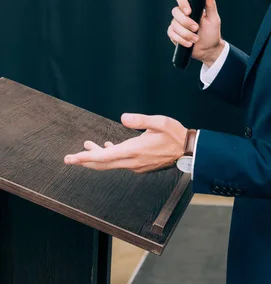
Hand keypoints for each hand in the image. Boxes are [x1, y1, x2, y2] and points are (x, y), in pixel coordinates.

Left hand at [64, 114, 187, 172]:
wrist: (188, 150)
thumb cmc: (174, 134)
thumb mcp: (159, 122)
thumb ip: (140, 120)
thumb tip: (123, 118)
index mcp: (134, 151)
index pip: (104, 157)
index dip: (85, 158)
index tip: (71, 158)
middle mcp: (132, 161)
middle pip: (103, 164)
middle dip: (85, 160)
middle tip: (69, 158)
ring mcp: (136, 165)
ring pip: (111, 163)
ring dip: (98, 156)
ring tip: (88, 146)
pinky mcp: (140, 165)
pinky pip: (120, 162)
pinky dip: (110, 156)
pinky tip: (109, 147)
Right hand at [167, 0, 224, 64]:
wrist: (208, 49)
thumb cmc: (212, 32)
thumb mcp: (213, 18)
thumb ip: (211, 4)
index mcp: (191, 7)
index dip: (183, 3)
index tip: (189, 12)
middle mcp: (182, 14)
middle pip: (175, 12)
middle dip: (186, 22)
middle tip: (196, 28)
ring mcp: (176, 24)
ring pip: (174, 25)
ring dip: (185, 33)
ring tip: (195, 39)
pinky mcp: (173, 34)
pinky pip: (172, 34)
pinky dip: (181, 40)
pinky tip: (189, 43)